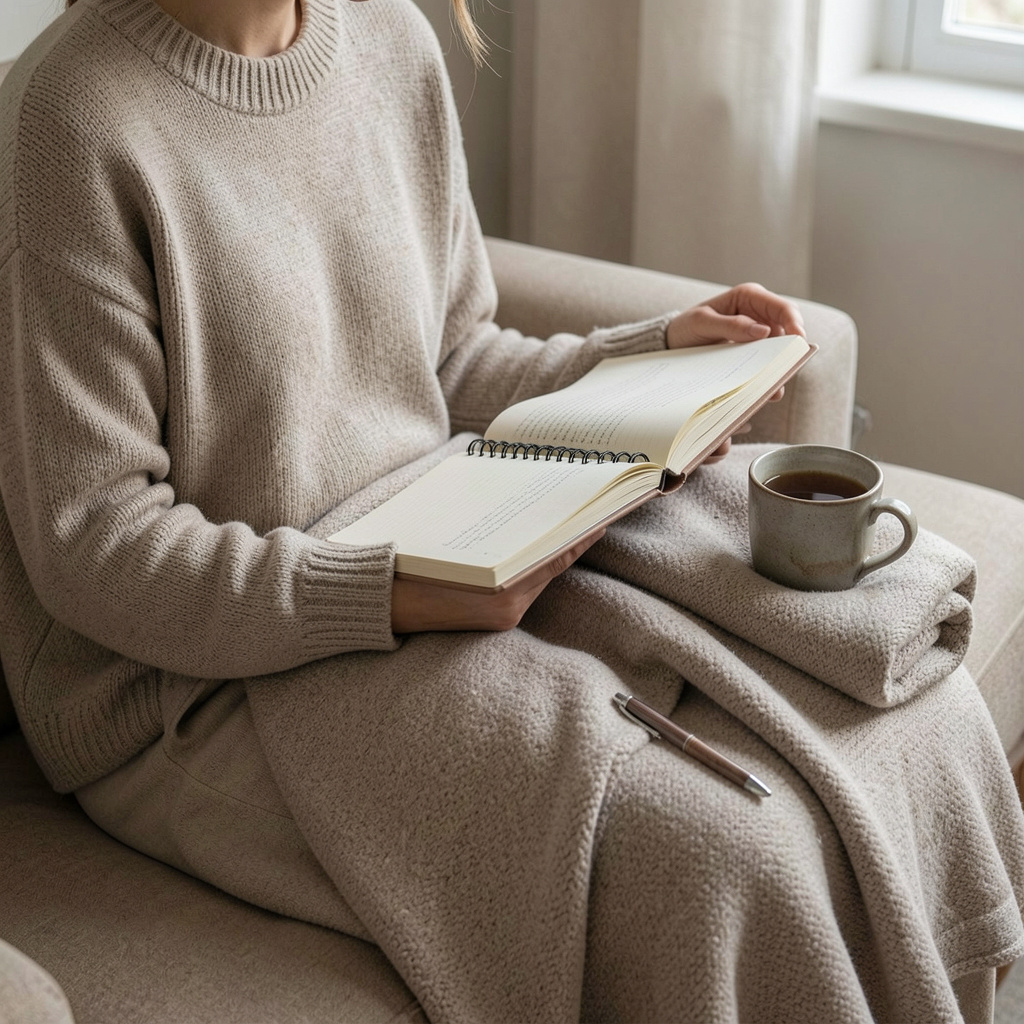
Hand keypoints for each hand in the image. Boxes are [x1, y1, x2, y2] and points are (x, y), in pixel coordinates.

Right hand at [390, 529, 604, 633]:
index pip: (557, 555)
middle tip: (591, 513)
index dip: (581, 533)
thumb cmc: (410, 567)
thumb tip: (531, 513)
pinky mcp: (496, 622)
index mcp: (503, 592)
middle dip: (569, 538)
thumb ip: (496, 533)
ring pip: (541, 577)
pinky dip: (532, 567)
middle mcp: (509, 609)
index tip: (602, 513)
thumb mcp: (453, 541)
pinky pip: (524, 588)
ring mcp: (504, 618)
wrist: (378, 604)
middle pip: (552, 565)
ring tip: (569, 525)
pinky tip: (535, 545)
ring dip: (551, 552)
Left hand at [667, 283, 803, 464]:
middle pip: (788, 330)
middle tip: (788, 368)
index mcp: (749, 297)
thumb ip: (730, 326)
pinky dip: (769, 376)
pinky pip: (768, 363)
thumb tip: (763, 332)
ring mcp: (758, 334)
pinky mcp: (753, 352)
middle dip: (791, 349)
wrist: (674, 343)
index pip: (783, 308)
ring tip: (775, 386)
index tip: (799, 342)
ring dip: (780, 367)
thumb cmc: (686, 327)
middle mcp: (759, 313)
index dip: (795, 323)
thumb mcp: (701, 323)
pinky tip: (766, 391)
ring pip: (781, 350)